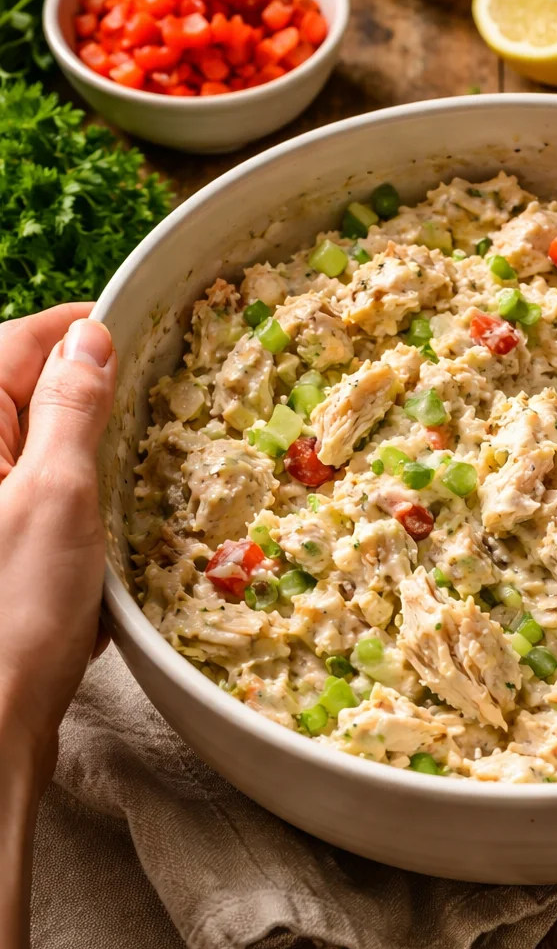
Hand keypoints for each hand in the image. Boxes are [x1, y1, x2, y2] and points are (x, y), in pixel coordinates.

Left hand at [0, 305, 116, 803]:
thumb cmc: (12, 613)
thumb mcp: (59, 496)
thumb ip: (72, 406)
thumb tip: (89, 337)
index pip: (22, 340)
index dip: (82, 334)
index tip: (144, 338)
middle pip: (29, 395)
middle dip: (91, 407)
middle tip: (151, 426)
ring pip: (40, 452)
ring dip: (88, 468)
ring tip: (127, 498)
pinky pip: (38, 503)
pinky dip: (76, 514)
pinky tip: (99, 550)